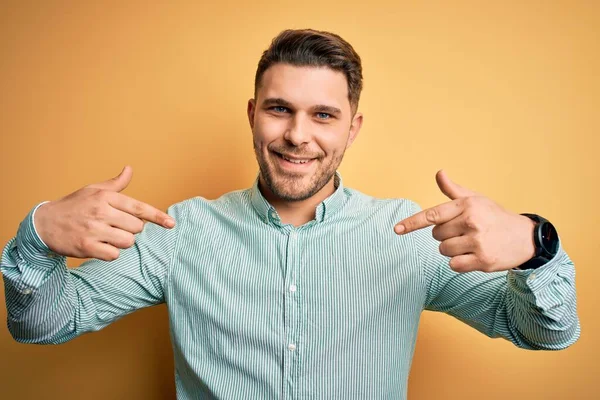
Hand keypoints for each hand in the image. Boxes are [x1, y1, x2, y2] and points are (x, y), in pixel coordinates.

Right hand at [34, 166, 174, 260]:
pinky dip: (110, 253)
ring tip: (107, 236)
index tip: (171, 224)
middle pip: (136, 228)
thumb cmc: (73, 206)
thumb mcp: (93, 190)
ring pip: (128, 242)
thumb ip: (115, 184)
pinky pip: (114, 255)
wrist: (43, 223)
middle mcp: (101, 212)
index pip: (139, 208)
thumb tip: (129, 169)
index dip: (158, 217)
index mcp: (106, 197)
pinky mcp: (86, 247)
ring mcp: (94, 230)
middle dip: (130, 230)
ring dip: (122, 243)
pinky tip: (100, 246)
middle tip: (114, 227)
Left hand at [394, 170, 535, 272]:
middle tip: (465, 232)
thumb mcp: (476, 200)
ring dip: (452, 250)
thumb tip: (439, 173)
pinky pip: (454, 264)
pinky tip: (474, 255)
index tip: (396, 230)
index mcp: (466, 205)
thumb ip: (453, 190)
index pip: (432, 215)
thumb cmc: (495, 216)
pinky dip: (459, 263)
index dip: (412, 223)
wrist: (525, 238)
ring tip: (471, 243)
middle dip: (445, 235)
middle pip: (436, 236)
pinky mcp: (482, 260)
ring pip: (443, 250)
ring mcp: (477, 242)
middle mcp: (471, 222)